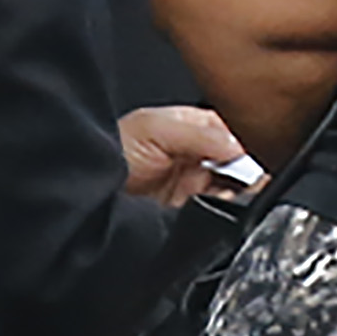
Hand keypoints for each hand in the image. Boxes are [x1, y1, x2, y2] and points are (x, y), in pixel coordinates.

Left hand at [116, 104, 245, 206]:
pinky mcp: (187, 209)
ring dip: (240, 189)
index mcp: (188, 126)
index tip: (250, 153)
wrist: (86, 192)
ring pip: (231, 186)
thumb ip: (198, 134)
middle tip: (250, 176)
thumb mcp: (154, 130)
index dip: (242, 140)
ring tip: (240, 191)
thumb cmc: (109, 150)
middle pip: (234, 160)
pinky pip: (218, 209)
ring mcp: (191, 183)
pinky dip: (228, 208)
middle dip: (246, 167)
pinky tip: (228, 205)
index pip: (228, 130)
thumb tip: (237, 144)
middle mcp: (193, 154)